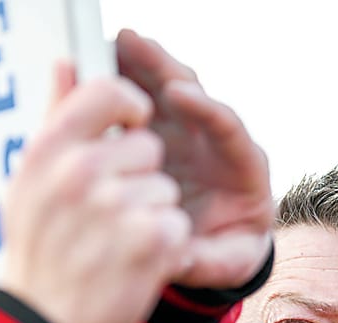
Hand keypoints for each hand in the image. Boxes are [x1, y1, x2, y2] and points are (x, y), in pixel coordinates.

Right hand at [0, 63, 191, 322]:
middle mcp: (80, 172)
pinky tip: (133, 269)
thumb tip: (67, 63)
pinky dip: (165, 251)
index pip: (107, 93)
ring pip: (166, 191)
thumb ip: (56, 120)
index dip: (130, 106)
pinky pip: (178, 225)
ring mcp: (117, 206)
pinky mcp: (153, 240)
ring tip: (113, 250)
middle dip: (139, 179)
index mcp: (48, 151)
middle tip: (106, 220)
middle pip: (147, 147)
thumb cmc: (38, 253)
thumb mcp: (30, 184)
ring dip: (151, 219)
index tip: (133, 125)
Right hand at [116, 30, 273, 289]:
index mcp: (244, 168)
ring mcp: (186, 133)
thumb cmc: (226, 252)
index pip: (228, 127)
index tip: (177, 93)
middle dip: (164, 67)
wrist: (216, 245)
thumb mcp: (224, 263)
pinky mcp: (160, 134)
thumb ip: (209, 261)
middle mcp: (214, 142)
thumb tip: (183, 257)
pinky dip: (121, 87)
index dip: (204, 108)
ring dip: (138, 66)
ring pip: (163, 89)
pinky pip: (142, 102)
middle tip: (134, 43)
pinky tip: (94, 72)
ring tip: (111, 44)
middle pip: (193, 93)